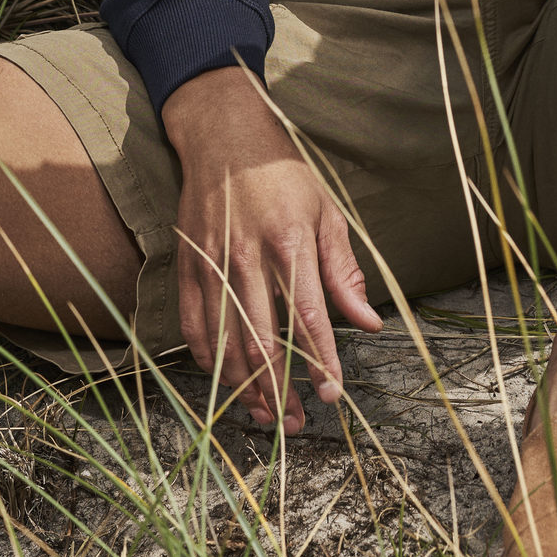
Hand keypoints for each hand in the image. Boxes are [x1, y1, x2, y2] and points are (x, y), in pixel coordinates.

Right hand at [162, 65, 382, 430]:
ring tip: (264, 413)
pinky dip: (207, 359)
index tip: (332, 394)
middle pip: (262, 340)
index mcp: (290, 242)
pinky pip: (193, 325)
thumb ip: (344, 272)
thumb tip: (368, 323)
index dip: (321, 361)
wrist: (225, 134)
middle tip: (294, 421)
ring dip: (244, 386)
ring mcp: (212, 262)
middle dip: (280, 389)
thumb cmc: (284, 175)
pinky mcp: (188, 265)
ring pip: (225, 341)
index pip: (309, 317)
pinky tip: (224, 379)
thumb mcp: (327, 213)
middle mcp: (248, 256)